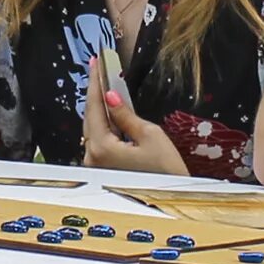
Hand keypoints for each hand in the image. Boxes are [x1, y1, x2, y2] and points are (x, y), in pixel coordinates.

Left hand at [80, 55, 186, 174]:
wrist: (172, 201)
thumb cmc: (166, 171)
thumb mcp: (150, 135)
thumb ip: (125, 115)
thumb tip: (110, 96)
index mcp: (100, 148)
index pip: (95, 107)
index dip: (96, 83)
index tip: (95, 63)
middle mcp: (92, 157)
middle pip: (90, 117)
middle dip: (96, 93)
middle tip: (99, 69)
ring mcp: (95, 165)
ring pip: (93, 129)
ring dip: (99, 108)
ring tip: (104, 85)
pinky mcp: (103, 169)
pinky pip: (99, 140)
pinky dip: (103, 123)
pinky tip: (109, 111)